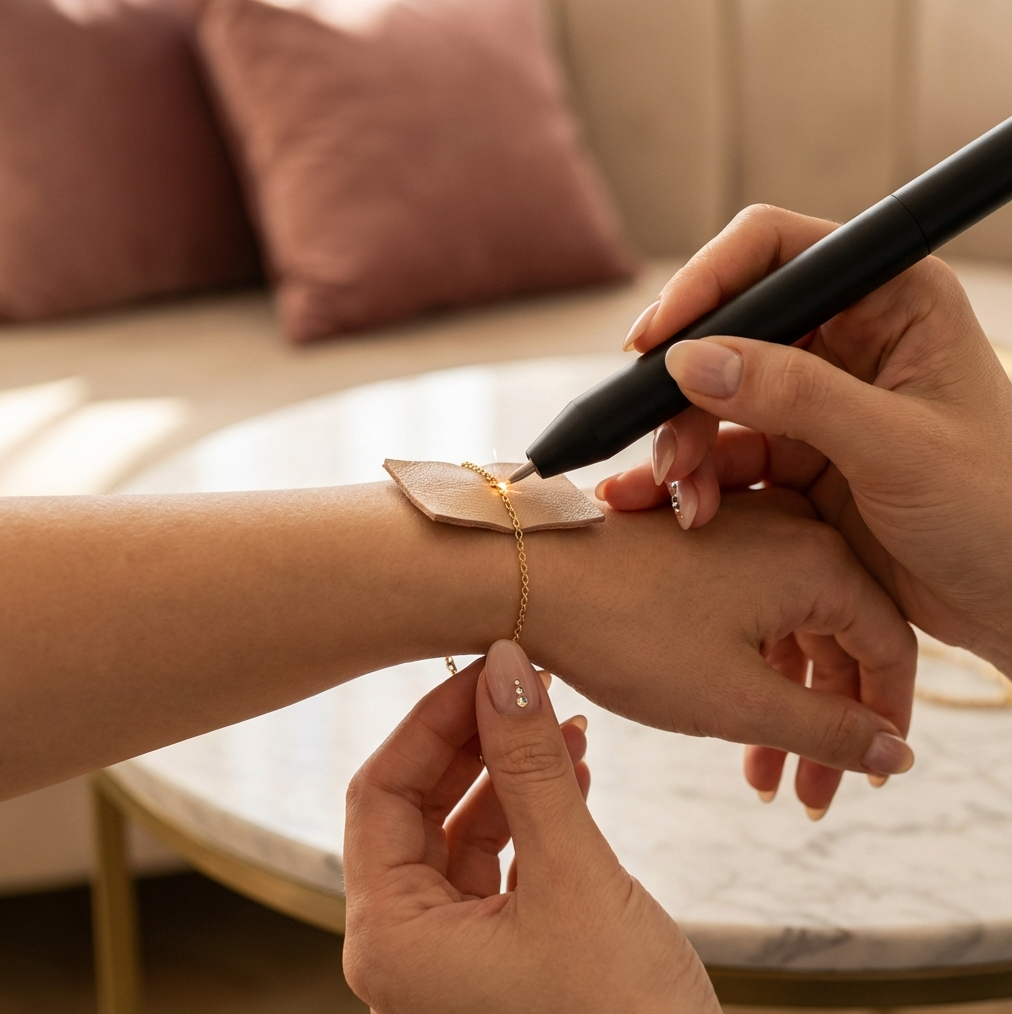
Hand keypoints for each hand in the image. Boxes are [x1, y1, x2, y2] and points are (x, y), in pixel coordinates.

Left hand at [343, 643, 719, 1013]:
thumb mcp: (573, 877)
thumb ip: (531, 767)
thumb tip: (504, 667)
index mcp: (390, 938)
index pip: (380, 793)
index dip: (432, 721)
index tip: (488, 669)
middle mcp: (404, 949)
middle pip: (416, 807)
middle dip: (475, 741)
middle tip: (527, 687)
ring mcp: (449, 956)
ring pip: (460, 830)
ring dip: (510, 774)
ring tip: (566, 726)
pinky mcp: (495, 956)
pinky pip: (496, 862)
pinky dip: (531, 815)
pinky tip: (575, 776)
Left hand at [527, 489, 915, 810]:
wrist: (525, 576)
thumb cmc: (625, 633)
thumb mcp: (739, 700)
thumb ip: (830, 730)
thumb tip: (895, 751)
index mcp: (817, 560)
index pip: (891, 647)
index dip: (886, 718)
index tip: (871, 775)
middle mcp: (788, 530)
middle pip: (840, 637)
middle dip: (830, 723)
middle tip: (809, 792)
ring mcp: (740, 528)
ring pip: (791, 626)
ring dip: (784, 701)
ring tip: (760, 773)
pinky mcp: (700, 539)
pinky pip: (749, 605)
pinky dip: (749, 663)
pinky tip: (728, 715)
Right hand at [599, 204, 1011, 676]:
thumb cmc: (998, 512)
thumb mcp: (898, 447)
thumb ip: (796, 396)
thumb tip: (693, 360)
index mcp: (893, 300)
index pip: (776, 251)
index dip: (706, 283)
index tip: (655, 339)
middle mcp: (849, 340)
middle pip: (731, 331)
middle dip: (686, 388)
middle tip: (667, 446)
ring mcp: (819, 401)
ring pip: (716, 397)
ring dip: (686, 443)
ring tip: (685, 496)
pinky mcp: (799, 457)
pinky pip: (726, 453)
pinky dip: (699, 479)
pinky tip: (693, 512)